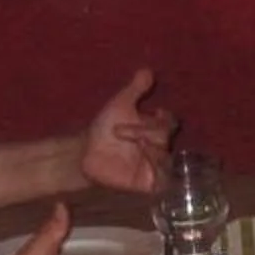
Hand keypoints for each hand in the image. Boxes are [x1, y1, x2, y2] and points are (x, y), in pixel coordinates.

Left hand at [78, 69, 174, 194]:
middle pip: (165, 138)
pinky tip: (144, 161)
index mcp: (154, 128)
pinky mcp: (148, 184)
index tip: (154, 112)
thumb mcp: (120, 106)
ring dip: (151, 150)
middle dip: (147, 131)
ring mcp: (154, 166)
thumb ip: (135, 89)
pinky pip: (162, 180)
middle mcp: (158, 147)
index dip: (163, 118)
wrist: (86, 155)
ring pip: (165, 158)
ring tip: (135, 144)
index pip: (169, 122)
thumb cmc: (104, 130)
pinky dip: (156, 170)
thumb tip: (146, 69)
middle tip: (119, 130)